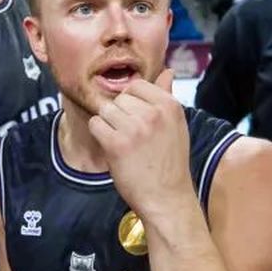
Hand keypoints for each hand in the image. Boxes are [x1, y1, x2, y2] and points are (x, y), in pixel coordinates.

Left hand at [89, 69, 193, 220]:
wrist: (167, 199)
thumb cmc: (170, 164)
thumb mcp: (176, 126)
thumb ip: (167, 97)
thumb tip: (167, 71)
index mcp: (170, 105)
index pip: (136, 86)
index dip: (131, 103)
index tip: (137, 122)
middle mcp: (153, 113)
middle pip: (119, 99)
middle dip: (119, 116)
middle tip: (132, 139)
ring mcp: (134, 127)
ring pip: (105, 111)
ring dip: (108, 126)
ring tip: (124, 144)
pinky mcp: (116, 143)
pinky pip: (95, 125)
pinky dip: (100, 136)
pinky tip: (113, 150)